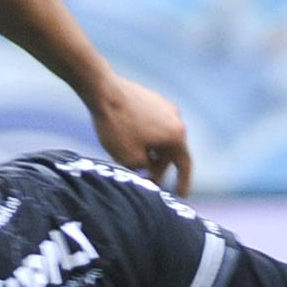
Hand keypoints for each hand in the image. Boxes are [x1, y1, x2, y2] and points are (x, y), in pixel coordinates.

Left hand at [88, 75, 192, 193]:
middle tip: (146, 181)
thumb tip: (146, 166)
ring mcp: (163, 105)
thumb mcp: (130, 160)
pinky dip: (144, 136)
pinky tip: (126, 142)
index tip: (180, 195)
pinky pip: (151, 124)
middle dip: (158, 168)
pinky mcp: (149, 97)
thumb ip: (144, 169)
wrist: (102, 90)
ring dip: (150, 151)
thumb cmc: (117, 127)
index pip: (184, 164)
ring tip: (131, 162)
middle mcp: (175, 118)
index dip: (183, 182)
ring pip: (160, 136)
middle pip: (170, 150)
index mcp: (176, 135)